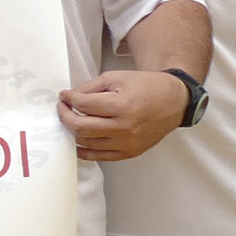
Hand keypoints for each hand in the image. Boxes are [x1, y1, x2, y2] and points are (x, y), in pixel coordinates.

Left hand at [58, 69, 190, 162]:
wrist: (173, 101)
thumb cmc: (146, 87)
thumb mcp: (117, 78)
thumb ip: (91, 88)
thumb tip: (70, 98)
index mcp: (121, 106)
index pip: (83, 105)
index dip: (69, 99)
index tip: (64, 96)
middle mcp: (124, 128)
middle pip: (81, 127)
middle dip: (65, 116)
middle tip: (62, 108)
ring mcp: (127, 143)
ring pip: (88, 143)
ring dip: (74, 132)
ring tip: (71, 121)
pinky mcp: (130, 152)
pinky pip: (100, 156)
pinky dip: (85, 151)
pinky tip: (78, 142)